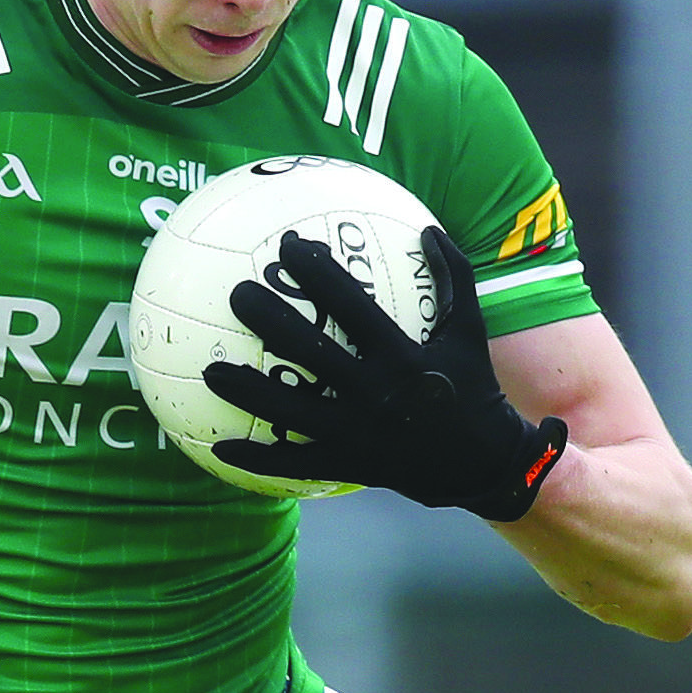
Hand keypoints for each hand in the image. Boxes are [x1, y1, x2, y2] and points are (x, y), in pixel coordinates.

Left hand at [208, 225, 566, 520]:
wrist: (481, 462)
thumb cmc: (471, 385)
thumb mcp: (471, 330)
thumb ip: (453, 277)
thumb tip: (427, 227)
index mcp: (403, 357)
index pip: (354, 308)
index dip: (320, 276)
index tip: (288, 248)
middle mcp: (376, 395)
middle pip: (311, 354)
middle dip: (271, 321)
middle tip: (237, 295)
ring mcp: (357, 434)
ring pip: (290, 411)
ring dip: (247, 391)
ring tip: (210, 371)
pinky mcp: (347, 466)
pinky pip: (294, 464)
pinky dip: (257, 458)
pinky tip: (219, 446)